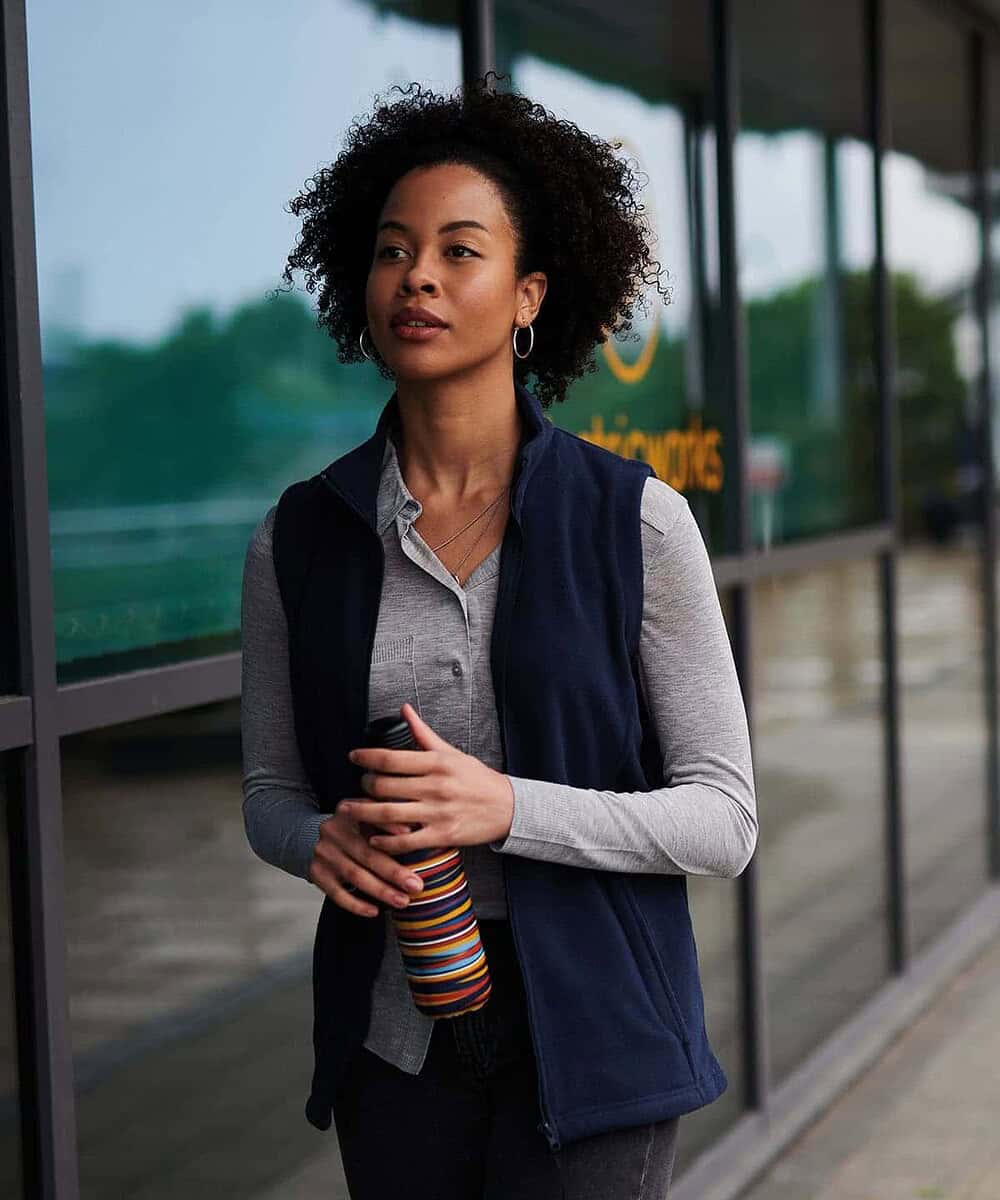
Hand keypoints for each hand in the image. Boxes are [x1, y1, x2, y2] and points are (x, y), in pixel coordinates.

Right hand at [308, 805, 425, 918]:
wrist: (320, 839)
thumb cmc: (357, 828)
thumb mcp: (370, 815)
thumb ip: (389, 819)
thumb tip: (414, 830)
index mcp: (348, 810)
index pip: (370, 817)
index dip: (390, 825)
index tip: (410, 833)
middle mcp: (332, 829)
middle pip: (366, 852)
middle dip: (393, 872)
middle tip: (415, 885)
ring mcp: (323, 852)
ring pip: (354, 875)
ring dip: (380, 891)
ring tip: (402, 901)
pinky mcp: (316, 873)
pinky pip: (337, 893)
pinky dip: (356, 904)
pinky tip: (374, 911)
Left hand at [340, 702, 514, 855]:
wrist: (507, 808)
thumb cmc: (477, 779)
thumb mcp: (452, 753)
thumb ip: (424, 734)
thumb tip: (404, 710)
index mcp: (436, 763)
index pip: (391, 758)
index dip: (366, 757)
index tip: (353, 757)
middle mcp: (435, 786)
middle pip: (384, 785)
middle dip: (363, 785)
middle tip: (356, 785)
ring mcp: (438, 812)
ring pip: (389, 813)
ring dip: (363, 813)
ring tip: (348, 810)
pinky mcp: (442, 835)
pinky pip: (406, 840)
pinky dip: (386, 841)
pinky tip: (374, 838)